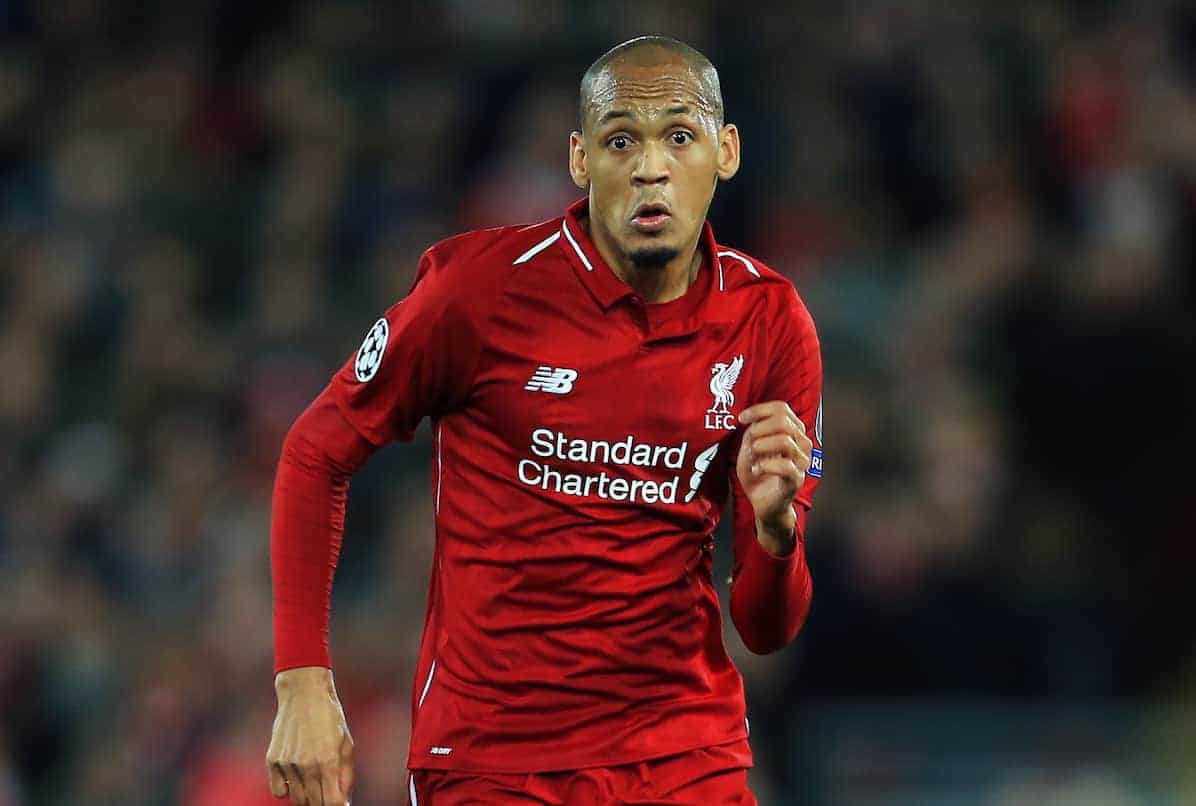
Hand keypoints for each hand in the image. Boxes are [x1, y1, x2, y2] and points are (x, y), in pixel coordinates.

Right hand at [266, 666, 354, 804]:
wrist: (303, 692)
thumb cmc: (330, 717)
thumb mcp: (346, 743)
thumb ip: (345, 775)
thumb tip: (343, 802)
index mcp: (328, 760)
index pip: (332, 802)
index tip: (339, 804)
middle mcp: (306, 765)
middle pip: (314, 804)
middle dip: (323, 802)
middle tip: (327, 792)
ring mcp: (287, 763)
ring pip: (297, 799)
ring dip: (307, 797)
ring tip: (314, 780)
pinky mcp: (272, 760)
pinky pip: (278, 791)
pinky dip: (287, 790)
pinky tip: (296, 777)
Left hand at [736, 401, 811, 554]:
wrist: (763, 503)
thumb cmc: (758, 473)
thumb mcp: (749, 448)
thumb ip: (752, 431)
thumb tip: (752, 419)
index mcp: (792, 431)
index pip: (781, 408)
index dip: (760, 410)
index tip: (742, 418)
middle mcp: (801, 443)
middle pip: (784, 421)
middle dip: (760, 428)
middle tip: (749, 442)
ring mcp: (801, 462)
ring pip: (785, 441)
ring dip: (762, 446)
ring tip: (753, 456)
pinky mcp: (796, 480)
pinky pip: (785, 465)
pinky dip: (765, 465)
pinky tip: (756, 470)